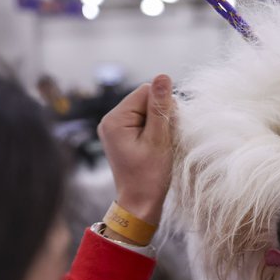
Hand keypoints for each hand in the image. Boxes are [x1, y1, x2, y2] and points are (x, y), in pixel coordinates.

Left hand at [97, 74, 175, 226]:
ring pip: (147, 111)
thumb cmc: (149, 176)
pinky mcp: (123, 136)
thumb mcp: (158, 140)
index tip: (168, 131)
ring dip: (160, 125)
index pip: (146, 92)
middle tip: (165, 141)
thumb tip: (163, 76)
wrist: (140, 204)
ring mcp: (116, 129)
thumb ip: (161, 107)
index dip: (164, 106)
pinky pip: (144, 122)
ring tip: (160, 146)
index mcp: (115, 119)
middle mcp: (111, 120)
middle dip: (162, 116)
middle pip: (146, 100)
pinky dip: (156, 132)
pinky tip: (157, 147)